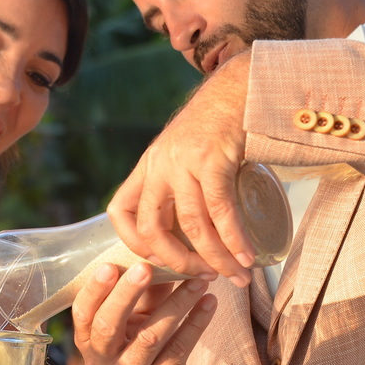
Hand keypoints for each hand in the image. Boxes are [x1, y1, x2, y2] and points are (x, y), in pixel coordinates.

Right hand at [72, 261, 215, 364]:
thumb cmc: (142, 348)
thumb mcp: (136, 321)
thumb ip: (142, 292)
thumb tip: (158, 250)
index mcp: (88, 342)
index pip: (83, 314)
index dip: (94, 290)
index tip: (110, 265)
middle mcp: (102, 364)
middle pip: (108, 327)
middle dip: (126, 295)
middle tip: (146, 267)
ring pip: (150, 338)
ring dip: (176, 304)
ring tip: (198, 280)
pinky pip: (178, 351)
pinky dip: (196, 324)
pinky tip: (209, 303)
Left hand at [108, 53, 252, 285]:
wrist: (242, 87)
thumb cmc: (221, 124)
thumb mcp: (186, 152)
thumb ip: (181, 182)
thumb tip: (194, 227)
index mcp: (148, 165)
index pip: (119, 210)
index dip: (132, 243)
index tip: (156, 262)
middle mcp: (159, 164)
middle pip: (152, 228)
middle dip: (178, 262)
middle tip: (204, 277)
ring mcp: (183, 161)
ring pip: (193, 226)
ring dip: (216, 258)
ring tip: (237, 276)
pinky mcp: (212, 159)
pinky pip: (220, 212)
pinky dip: (234, 240)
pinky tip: (246, 256)